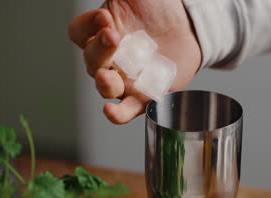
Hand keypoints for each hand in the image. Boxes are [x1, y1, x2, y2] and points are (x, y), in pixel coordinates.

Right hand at [68, 0, 200, 123]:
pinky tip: (111, 111)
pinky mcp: (144, 96)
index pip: (79, 33)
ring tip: (108, 76)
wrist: (190, 26)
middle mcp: (109, 58)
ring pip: (105, 87)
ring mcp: (126, 80)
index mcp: (101, 32)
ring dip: (104, 83)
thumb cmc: (160, 8)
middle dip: (100, 50)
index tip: (104, 17)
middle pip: (91, 60)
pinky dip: (117, 114)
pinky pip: (126, 110)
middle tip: (113, 37)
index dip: (87, 25)